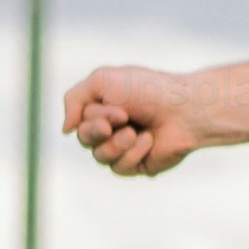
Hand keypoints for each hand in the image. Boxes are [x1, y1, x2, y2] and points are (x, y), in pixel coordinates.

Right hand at [62, 64, 204, 175]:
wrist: (184, 108)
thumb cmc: (147, 90)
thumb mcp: (102, 80)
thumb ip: (73, 99)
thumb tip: (65, 130)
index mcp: (104, 108)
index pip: (79, 122)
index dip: (94, 117)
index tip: (117, 106)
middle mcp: (112, 129)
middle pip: (85, 140)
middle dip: (100, 130)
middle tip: (124, 118)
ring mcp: (125, 148)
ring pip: (100, 157)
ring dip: (118, 143)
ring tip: (137, 131)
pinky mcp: (138, 165)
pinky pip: (119, 168)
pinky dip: (133, 152)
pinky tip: (149, 141)